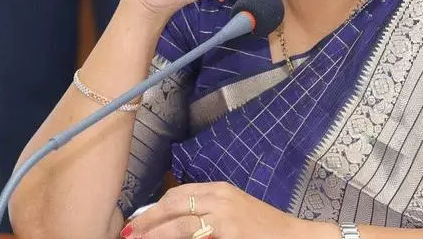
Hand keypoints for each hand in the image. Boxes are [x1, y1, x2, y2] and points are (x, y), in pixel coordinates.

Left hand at [122, 182, 325, 238]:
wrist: (294, 236)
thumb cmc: (263, 229)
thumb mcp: (234, 213)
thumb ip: (208, 213)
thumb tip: (178, 223)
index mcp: (220, 189)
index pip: (177, 193)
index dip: (155, 208)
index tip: (138, 221)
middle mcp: (219, 197)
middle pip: (173, 203)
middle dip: (147, 219)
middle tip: (128, 232)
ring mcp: (224, 215)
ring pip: (179, 221)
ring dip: (154, 232)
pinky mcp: (229, 232)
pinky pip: (193, 236)